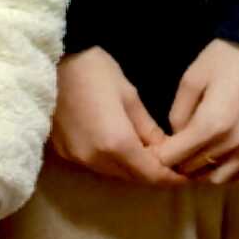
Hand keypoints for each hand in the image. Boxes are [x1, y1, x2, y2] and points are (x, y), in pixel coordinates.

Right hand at [48, 48, 181, 185]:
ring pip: (113, 173)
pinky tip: (123, 147)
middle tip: (173, 165)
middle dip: (153, 174)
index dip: (170, 178)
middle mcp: (95, 159)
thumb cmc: (95, 71)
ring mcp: (77, 158)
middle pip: (132, 177)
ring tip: (151, 156)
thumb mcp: (130, 97)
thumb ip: (148, 129)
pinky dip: (113, 162)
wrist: (52, 60)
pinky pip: (96, 164)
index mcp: (116, 144)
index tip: (187, 176)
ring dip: (133, 168)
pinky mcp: (64, 152)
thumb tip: (166, 150)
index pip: (150, 174)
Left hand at [163, 39, 238, 184]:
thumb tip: (178, 134)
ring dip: (206, 173)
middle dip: (181, 164)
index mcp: (210, 125)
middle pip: (196, 170)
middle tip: (178, 152)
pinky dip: (234, 175)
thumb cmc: (229, 58)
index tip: (161, 148)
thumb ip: (178, 111)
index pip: (174, 157)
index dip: (161, 155)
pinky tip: (226, 165)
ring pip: (222, 178)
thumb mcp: (193, 78)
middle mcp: (235, 143)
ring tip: (201, 160)